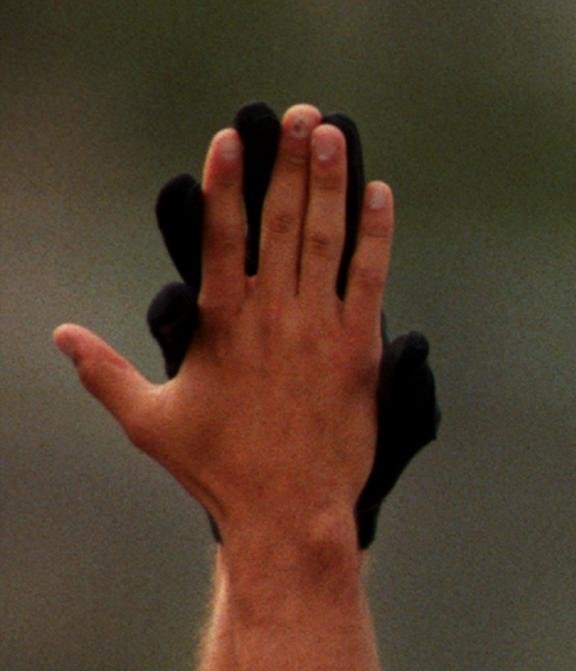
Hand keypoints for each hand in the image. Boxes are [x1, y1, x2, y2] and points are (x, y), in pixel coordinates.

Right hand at [56, 105, 390, 556]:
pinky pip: (369, 281)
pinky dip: (376, 238)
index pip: (219, 236)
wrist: (290, 516)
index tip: (231, 140)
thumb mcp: (151, 421)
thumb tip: (62, 336)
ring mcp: (318, 331)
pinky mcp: (358, 354)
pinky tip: (380, 197)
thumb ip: (107, 373)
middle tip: (295, 116)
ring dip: (329, 183)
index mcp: (221, 323)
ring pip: (325, 241)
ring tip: (332, 134)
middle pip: (279, 223)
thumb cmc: (220, 473)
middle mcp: (271, 316)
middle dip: (287, 164)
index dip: (226, 185)